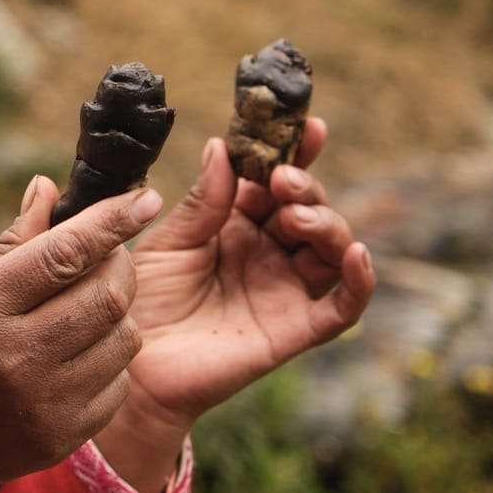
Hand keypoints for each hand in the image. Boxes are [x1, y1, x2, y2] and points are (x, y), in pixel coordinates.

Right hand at [0, 183, 159, 492]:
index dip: (112, 220)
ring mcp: (42, 406)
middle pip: (107, 296)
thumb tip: (49, 187)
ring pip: (124, 340)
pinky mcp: (60, 440)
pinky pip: (117, 385)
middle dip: (120, 264)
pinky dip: (108, 360)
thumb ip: (10, 243)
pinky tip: (75, 354)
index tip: (143, 197)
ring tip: (85, 306)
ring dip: (117, 312)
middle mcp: (16, 359)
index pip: (65, 254)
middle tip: (106, 255)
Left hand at [93, 121, 376, 492]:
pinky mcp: (295, 328)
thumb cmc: (142, 300)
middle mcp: (267, 251)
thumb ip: (203, 202)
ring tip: (296, 217)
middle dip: (304, 189)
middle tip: (282, 182)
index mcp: (236, 223)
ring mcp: (285, 288)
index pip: (276, 181)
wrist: (133, 365)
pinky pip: (342, 306)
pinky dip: (360, 281)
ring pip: (331, 249)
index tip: (308, 126)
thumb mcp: (168, 241)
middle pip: (309, 209)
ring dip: (327, 224)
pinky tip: (356, 255)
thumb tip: (222, 146)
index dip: (295, 153)